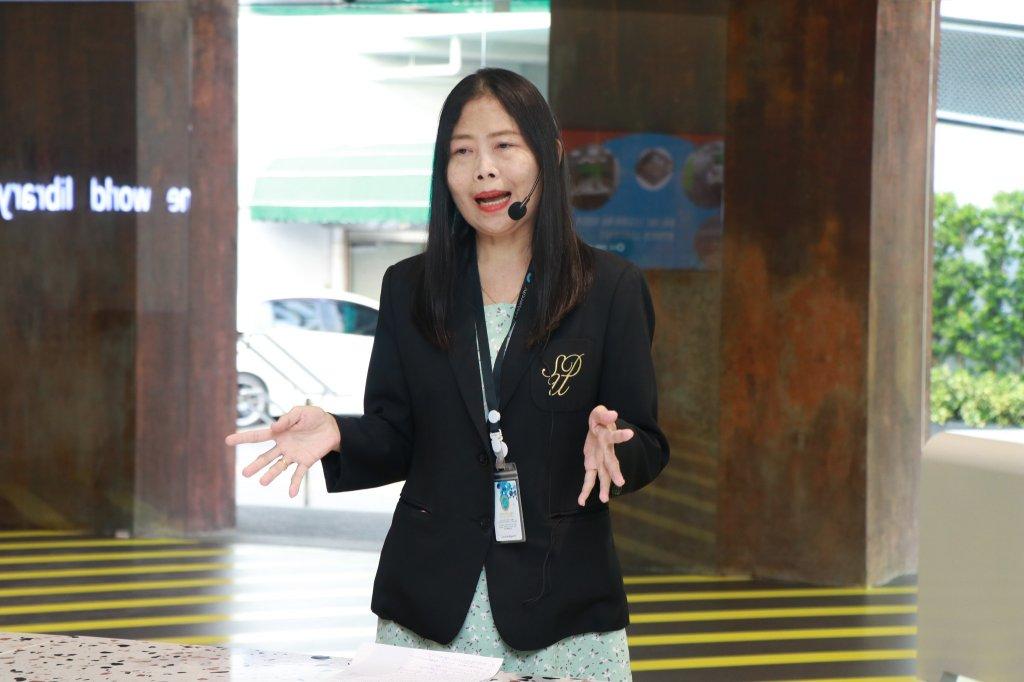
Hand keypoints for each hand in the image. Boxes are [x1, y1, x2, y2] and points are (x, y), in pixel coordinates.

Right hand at [225, 405, 341, 497]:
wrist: (333, 427)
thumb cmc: (314, 417)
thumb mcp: (301, 412)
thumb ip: (287, 418)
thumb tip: (274, 427)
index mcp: (279, 433)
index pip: (258, 436)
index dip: (243, 438)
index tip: (228, 440)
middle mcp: (283, 446)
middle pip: (265, 457)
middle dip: (255, 465)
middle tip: (244, 473)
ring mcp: (294, 455)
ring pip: (279, 467)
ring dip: (271, 475)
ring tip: (262, 483)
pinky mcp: (306, 461)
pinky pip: (299, 474)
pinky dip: (294, 484)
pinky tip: (291, 494)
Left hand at [578, 405, 632, 504]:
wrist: (599, 429)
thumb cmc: (600, 421)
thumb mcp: (598, 413)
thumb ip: (604, 414)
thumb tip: (614, 414)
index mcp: (608, 437)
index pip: (615, 436)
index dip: (621, 436)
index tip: (630, 434)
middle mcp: (607, 452)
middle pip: (611, 463)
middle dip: (615, 472)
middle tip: (621, 482)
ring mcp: (600, 461)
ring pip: (603, 475)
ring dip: (603, 487)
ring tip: (604, 499)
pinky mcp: (592, 466)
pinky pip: (589, 479)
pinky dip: (585, 491)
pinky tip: (581, 502)